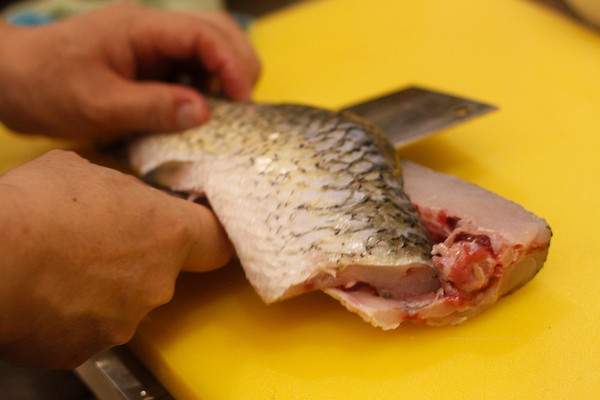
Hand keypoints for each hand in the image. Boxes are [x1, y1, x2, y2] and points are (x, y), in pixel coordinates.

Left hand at [0, 3, 260, 138]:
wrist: (13, 80)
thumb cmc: (47, 87)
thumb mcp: (99, 105)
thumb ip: (154, 107)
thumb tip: (205, 113)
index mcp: (140, 28)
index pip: (203, 33)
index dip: (231, 65)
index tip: (243, 102)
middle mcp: (152, 29)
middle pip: (218, 31)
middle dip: (239, 66)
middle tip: (244, 108)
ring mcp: (152, 44)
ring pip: (210, 47)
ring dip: (226, 77)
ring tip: (228, 112)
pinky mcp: (150, 62)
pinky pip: (192, 67)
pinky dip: (207, 87)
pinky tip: (202, 111)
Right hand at [0, 150, 232, 368]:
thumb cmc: (34, 206)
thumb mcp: (84, 171)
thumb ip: (118, 191)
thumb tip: (116, 199)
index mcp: (167, 233)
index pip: (217, 241)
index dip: (208, 235)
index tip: (199, 232)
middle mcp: (157, 283)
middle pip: (163, 272)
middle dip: (137, 259)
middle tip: (96, 242)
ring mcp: (123, 321)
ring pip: (125, 302)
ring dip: (104, 288)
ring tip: (61, 268)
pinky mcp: (85, 350)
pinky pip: (89, 328)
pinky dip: (72, 316)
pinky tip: (45, 294)